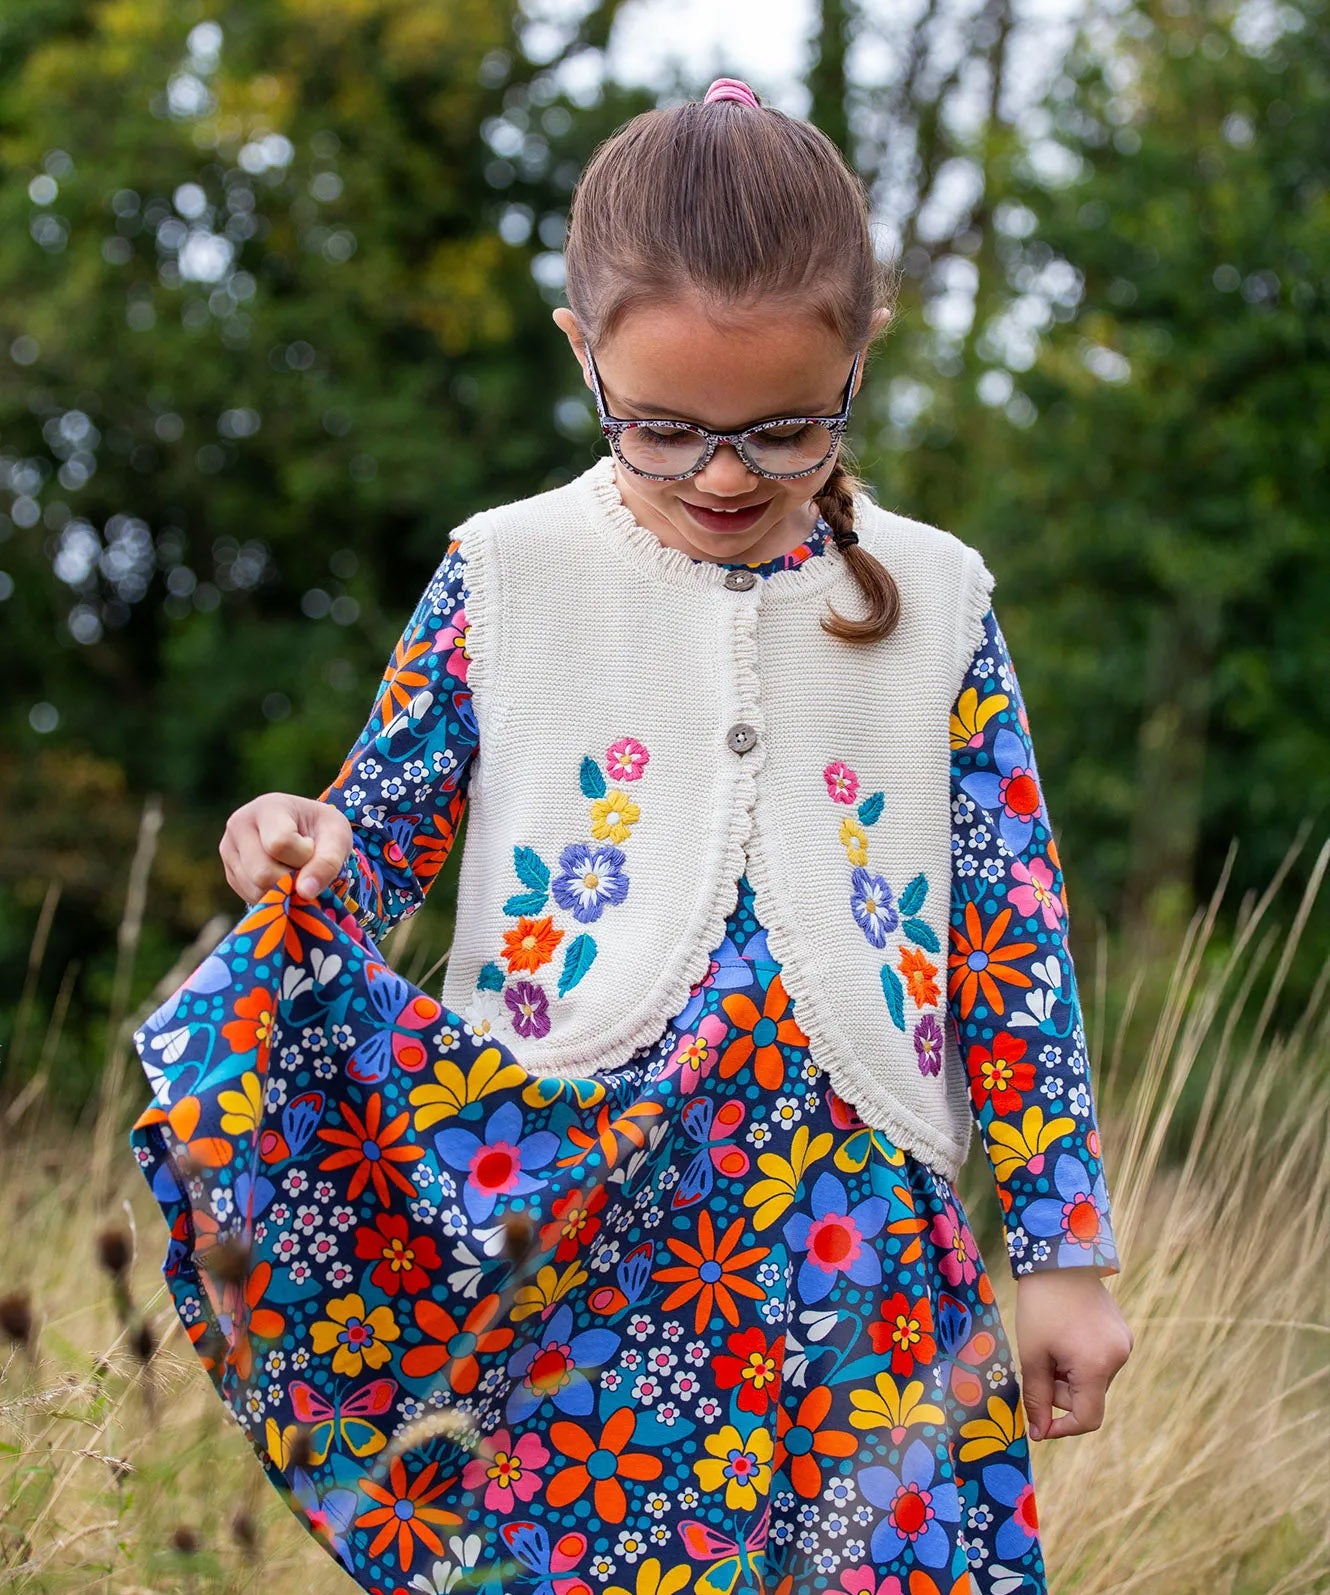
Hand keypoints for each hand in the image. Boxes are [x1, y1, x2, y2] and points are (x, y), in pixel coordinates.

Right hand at [219, 793, 352, 905]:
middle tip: (304, 866)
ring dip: (283, 891)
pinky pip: (250, 897)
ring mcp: (229, 849)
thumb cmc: (323, 830)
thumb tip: (305, 892)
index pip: (279, 844)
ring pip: (255, 889)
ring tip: (293, 870)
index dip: (303, 856)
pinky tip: (282, 879)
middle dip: (292, 879)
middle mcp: (239, 824)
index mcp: (267, 807)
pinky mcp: (229, 872)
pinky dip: (273, 896)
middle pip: (262, 872)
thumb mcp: (337, 837)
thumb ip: (328, 862)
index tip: (313, 847)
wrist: (307, 832)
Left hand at [1015, 1267, 1132, 1441]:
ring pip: (1094, 1379)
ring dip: (1071, 1375)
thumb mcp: (1032, 1355)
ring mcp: (1125, 1344)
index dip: (1063, 1428)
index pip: (1088, 1419)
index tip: (1041, 1425)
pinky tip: (1066, 1334)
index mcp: (1097, 1366)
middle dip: (1061, 1392)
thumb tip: (1040, 1434)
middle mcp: (1119, 1358)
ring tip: (1051, 1344)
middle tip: (1039, 1366)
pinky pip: (1102, 1360)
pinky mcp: (1123, 1332)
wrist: (1059, 1259)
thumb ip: (1037, 1398)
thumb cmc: (1040, 1307)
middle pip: (1089, 1398)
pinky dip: (1082, 1359)